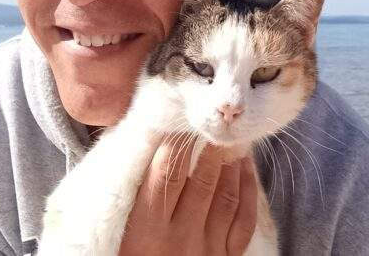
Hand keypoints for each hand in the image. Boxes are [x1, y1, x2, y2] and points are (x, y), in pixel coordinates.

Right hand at [118, 138, 257, 255]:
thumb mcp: (120, 236)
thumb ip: (133, 199)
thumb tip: (141, 154)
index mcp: (147, 229)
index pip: (166, 175)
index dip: (175, 146)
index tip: (179, 126)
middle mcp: (180, 237)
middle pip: (202, 182)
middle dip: (211, 150)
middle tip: (214, 126)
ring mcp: (207, 250)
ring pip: (226, 197)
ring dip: (232, 167)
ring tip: (232, 143)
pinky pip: (242, 221)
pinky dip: (248, 193)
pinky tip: (247, 173)